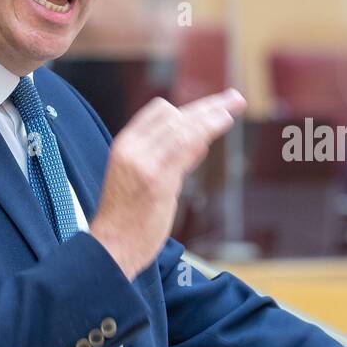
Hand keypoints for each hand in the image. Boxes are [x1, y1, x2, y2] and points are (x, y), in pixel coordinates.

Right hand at [90, 89, 246, 278]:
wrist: (111, 247)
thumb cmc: (128, 218)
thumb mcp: (141, 178)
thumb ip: (169, 159)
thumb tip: (200, 142)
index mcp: (125, 145)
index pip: (158, 112)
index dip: (190, 107)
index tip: (213, 106)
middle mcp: (133, 149)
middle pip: (176, 115)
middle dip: (208, 106)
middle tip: (234, 98)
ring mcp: (145, 163)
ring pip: (183, 127)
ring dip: (211, 115)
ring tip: (234, 106)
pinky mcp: (158, 180)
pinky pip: (185, 146)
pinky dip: (206, 131)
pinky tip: (222, 123)